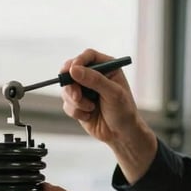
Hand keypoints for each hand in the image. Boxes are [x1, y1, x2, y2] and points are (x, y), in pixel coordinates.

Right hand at [60, 49, 157, 182]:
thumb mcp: (113, 94)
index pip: (88, 56)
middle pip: (71, 70)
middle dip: (71, 84)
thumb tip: (74, 70)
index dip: (78, 61)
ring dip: (76, 101)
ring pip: (67, 88)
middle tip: (76, 96)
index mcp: (107, 67)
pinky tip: (89, 116)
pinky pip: (67, 104)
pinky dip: (76, 111)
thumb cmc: (124, 112)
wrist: (122, 134)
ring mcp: (84, 90)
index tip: (72, 70)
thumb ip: (95, 80)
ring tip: (90, 109)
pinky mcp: (78, 104)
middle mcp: (94, 76)